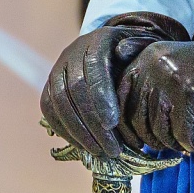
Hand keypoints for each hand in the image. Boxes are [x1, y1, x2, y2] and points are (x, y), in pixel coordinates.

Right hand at [41, 12, 188, 158]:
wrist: (113, 51)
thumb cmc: (134, 56)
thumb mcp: (143, 49)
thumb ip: (138, 51)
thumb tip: (122, 53)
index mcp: (98, 40)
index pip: (93, 67)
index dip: (100, 96)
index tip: (112, 123)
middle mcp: (72, 52)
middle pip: (75, 88)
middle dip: (93, 123)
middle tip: (112, 149)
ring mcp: (58, 69)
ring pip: (59, 101)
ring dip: (79, 132)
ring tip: (100, 152)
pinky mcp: (50, 86)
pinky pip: (50, 109)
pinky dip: (65, 130)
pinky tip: (84, 145)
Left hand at [119, 27, 193, 155]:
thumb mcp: (172, 70)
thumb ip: (149, 92)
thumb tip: (128, 134)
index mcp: (144, 59)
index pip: (118, 103)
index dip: (125, 130)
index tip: (135, 146)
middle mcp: (153, 67)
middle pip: (137, 121)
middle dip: (154, 141)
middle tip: (174, 146)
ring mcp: (172, 81)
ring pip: (160, 133)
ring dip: (177, 145)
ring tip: (193, 142)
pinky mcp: (192, 96)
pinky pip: (185, 137)